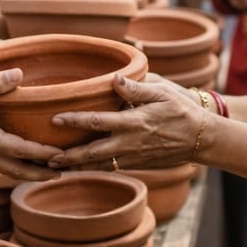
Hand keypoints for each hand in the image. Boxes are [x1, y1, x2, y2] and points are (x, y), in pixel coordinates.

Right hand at [0, 70, 59, 179]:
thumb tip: (19, 74)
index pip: (23, 151)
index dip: (45, 154)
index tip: (63, 156)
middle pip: (18, 171)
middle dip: (41, 174)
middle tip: (63, 172)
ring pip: (6, 170)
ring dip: (27, 171)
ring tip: (45, 168)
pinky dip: (11, 165)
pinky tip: (16, 157)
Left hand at [48, 74, 202, 169]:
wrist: (202, 139)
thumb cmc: (182, 110)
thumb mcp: (163, 93)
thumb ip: (137, 88)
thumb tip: (114, 79)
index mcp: (134, 122)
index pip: (97, 121)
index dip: (74, 120)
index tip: (54, 119)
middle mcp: (130, 143)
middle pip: (92, 153)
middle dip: (67, 156)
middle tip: (44, 156)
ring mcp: (133, 157)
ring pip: (98, 164)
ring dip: (76, 166)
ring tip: (54, 165)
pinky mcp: (137, 165)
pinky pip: (110, 167)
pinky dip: (92, 168)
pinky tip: (79, 166)